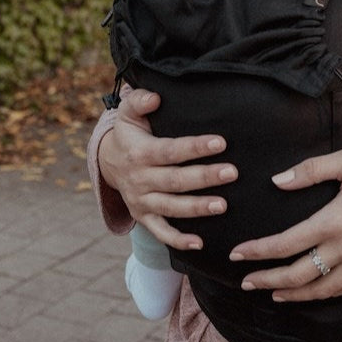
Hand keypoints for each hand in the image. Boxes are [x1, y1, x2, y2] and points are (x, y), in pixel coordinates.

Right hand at [97, 89, 237, 249]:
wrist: (108, 161)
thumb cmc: (130, 132)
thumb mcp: (128, 113)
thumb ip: (139, 101)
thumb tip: (155, 97)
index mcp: (140, 153)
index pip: (170, 151)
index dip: (195, 147)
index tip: (221, 142)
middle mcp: (140, 179)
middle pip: (176, 180)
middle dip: (205, 177)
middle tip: (233, 173)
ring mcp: (142, 201)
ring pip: (172, 207)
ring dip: (197, 208)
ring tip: (223, 206)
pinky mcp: (144, 217)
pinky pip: (161, 232)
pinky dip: (178, 240)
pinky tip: (201, 243)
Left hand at [229, 148, 341, 300]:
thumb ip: (311, 170)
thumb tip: (278, 180)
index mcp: (334, 221)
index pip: (286, 244)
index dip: (258, 251)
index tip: (237, 254)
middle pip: (296, 275)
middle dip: (266, 280)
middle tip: (246, 281)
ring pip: (318, 290)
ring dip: (290, 294)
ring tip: (271, 293)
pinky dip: (320, 295)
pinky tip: (309, 292)